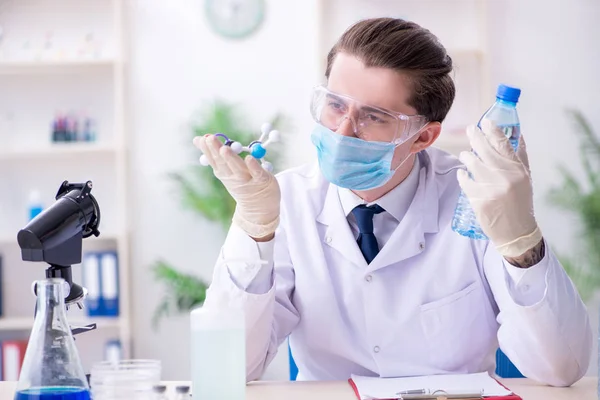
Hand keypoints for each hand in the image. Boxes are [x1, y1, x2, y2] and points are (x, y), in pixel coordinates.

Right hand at [193, 134, 280, 239]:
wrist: (258, 209)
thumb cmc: (242, 185)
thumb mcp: (226, 172)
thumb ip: (216, 156)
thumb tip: (199, 139)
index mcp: (224, 174)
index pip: (214, 160)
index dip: (207, 150)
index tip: (201, 139)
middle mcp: (234, 177)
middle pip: (223, 163)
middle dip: (215, 150)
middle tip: (209, 138)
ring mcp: (247, 180)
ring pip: (238, 168)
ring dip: (231, 159)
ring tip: (224, 148)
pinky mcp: (262, 181)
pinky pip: (257, 173)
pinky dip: (253, 166)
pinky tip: (249, 158)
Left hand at [456, 119, 542, 257]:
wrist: (516, 231)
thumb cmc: (520, 202)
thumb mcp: (525, 178)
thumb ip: (520, 156)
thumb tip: (517, 134)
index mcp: (518, 170)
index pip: (503, 143)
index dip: (492, 130)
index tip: (485, 121)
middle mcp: (505, 177)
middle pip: (485, 149)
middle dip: (475, 136)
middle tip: (470, 130)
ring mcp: (491, 189)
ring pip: (472, 163)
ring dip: (466, 156)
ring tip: (466, 155)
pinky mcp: (478, 200)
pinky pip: (464, 180)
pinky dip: (462, 175)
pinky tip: (463, 174)